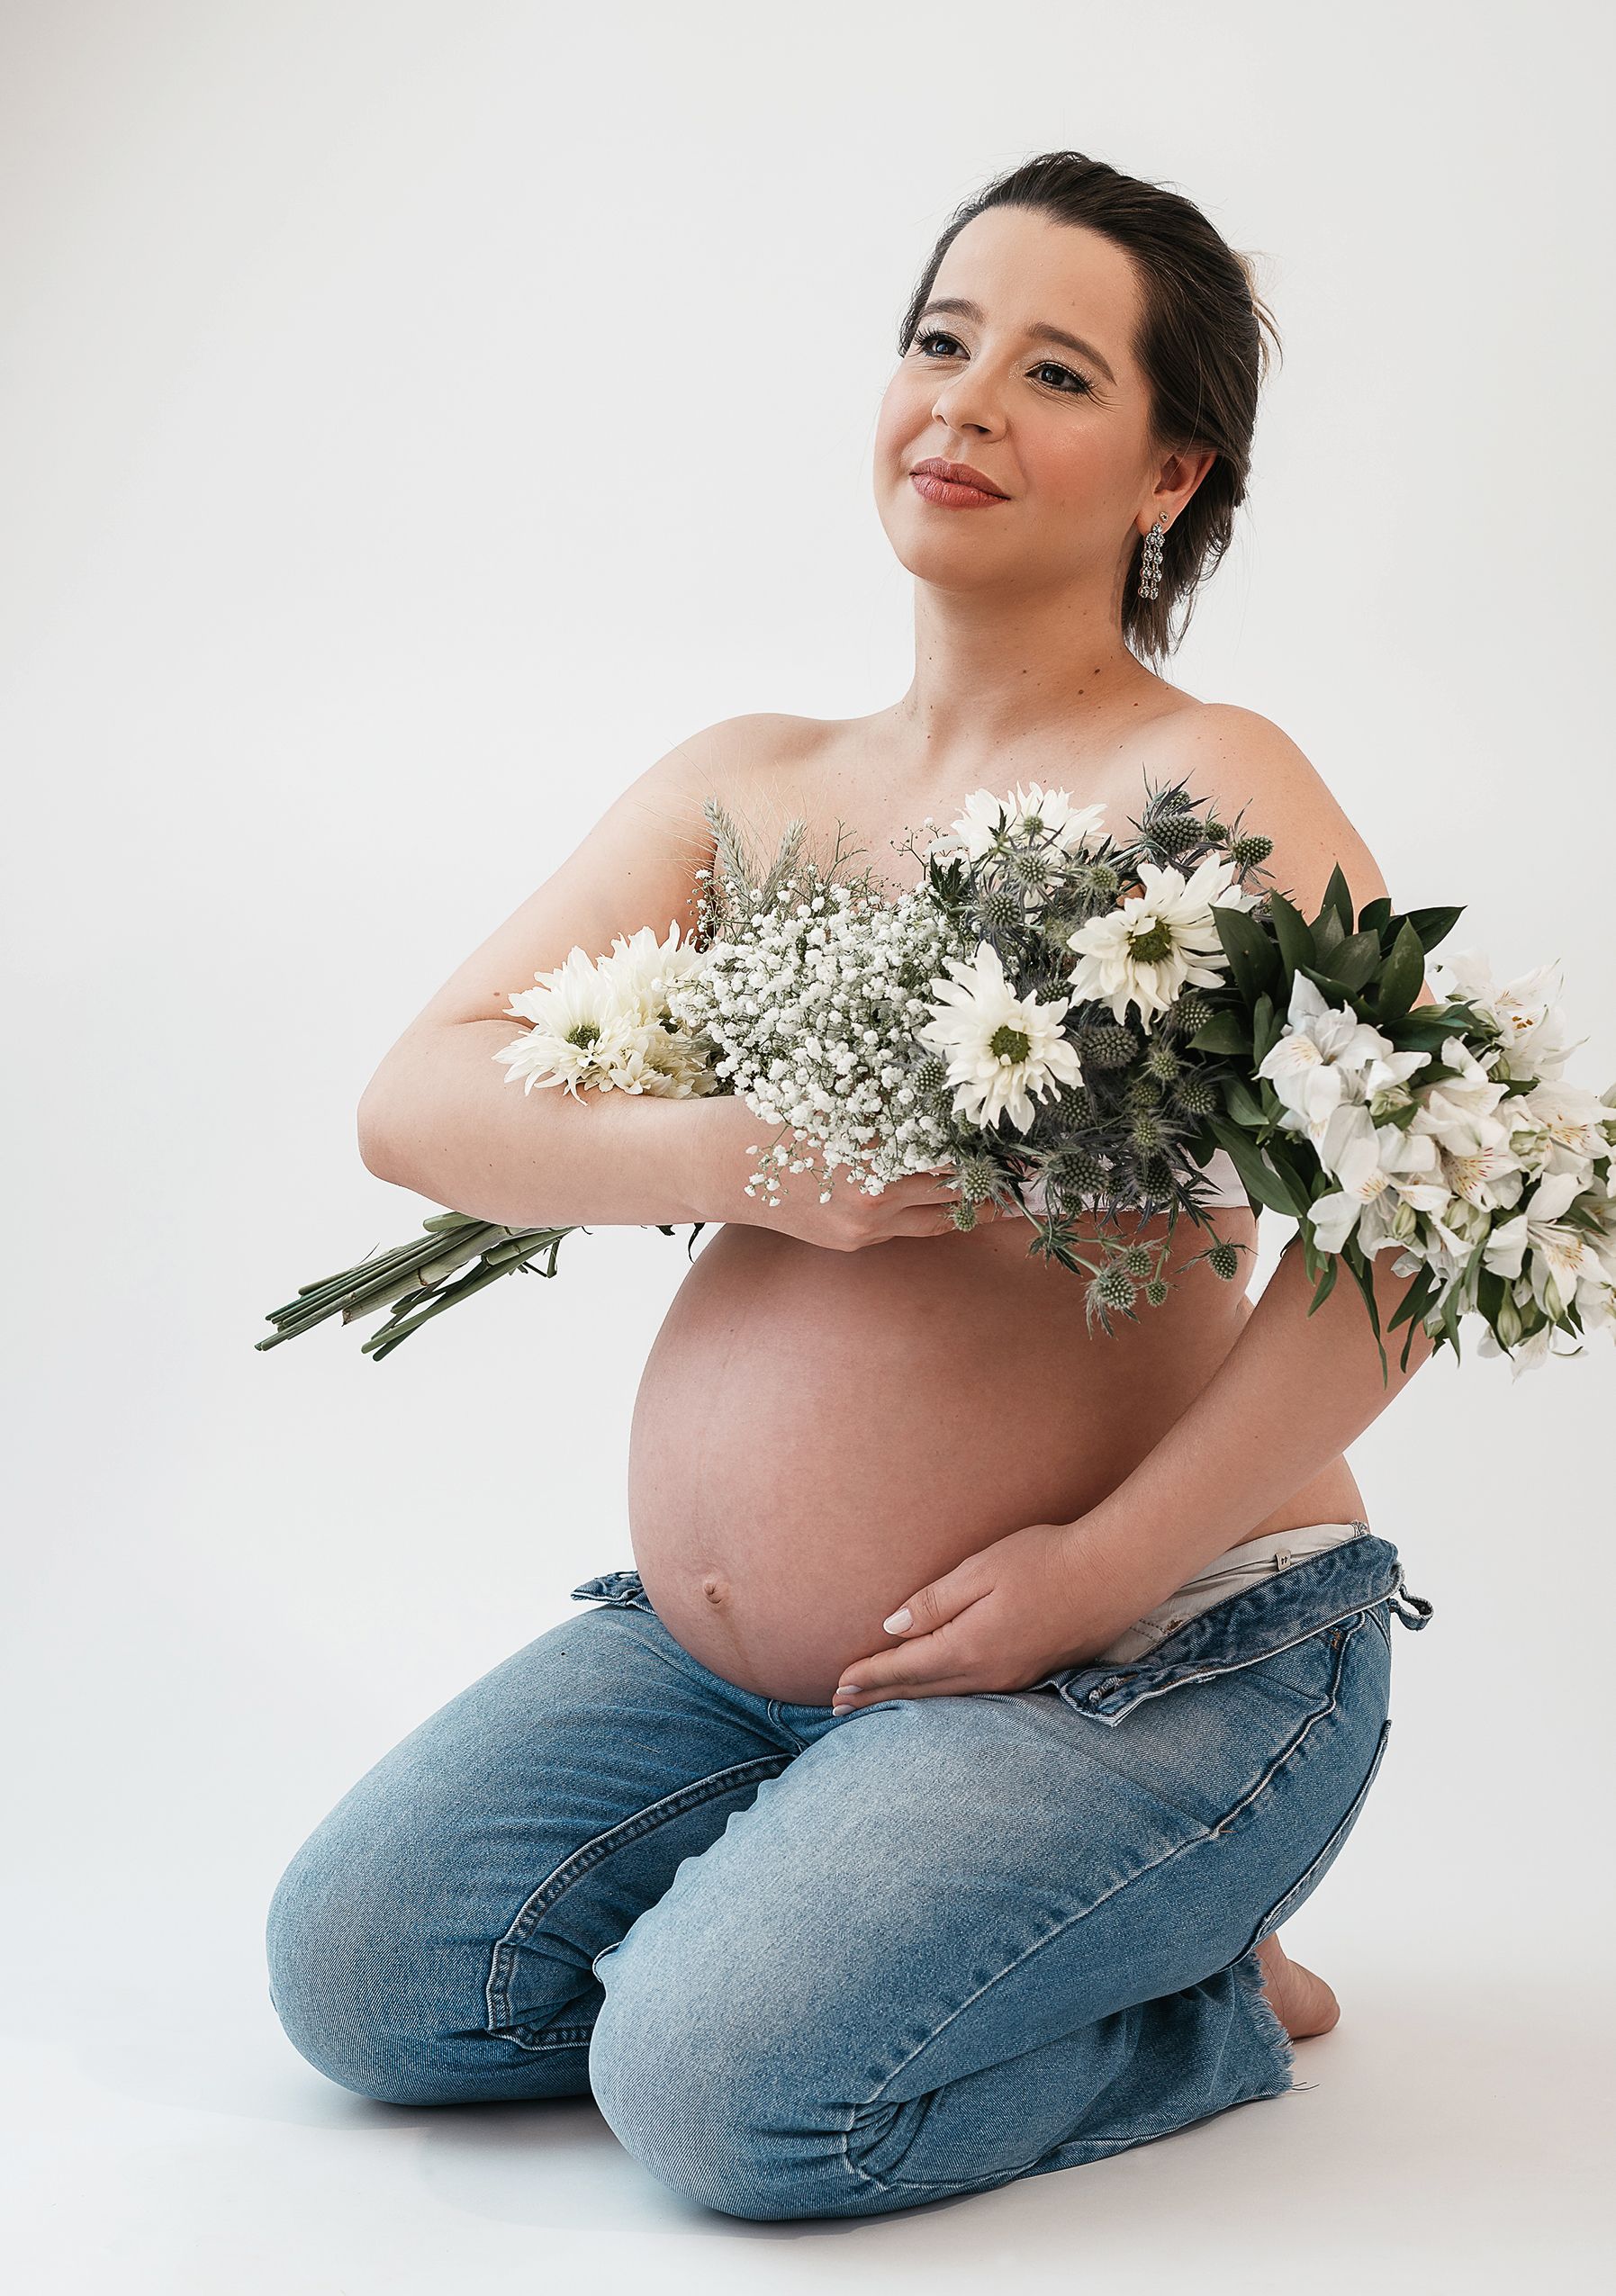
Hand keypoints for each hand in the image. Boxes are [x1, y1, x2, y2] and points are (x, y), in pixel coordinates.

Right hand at [694, 1093, 1014, 1249]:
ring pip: (940, 1218)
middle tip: (1032, 1165)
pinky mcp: (853, 1241)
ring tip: (1010, 1191)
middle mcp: (871, 1191)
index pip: (948, 1146)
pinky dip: (936, 1213)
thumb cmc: (768, 1111)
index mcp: (869, 1146)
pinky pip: (909, 1230)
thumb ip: (883, 1092)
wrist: (713, 1166)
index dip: (986, 1141)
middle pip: (954, 1187)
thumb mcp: (828, 1090)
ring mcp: (863, 1224)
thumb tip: (939, 1077)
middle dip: (991, 1176)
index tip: (1019, 1132)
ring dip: (974, 1204)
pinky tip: (960, 1200)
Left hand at [829, 1517, 1142, 1710]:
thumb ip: (935, 1601)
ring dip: (908, 1702)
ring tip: (878, 1707)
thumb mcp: (981, 1570)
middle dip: (878, 1698)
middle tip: (839, 1707)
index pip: (905, 1667)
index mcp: (969, 1645)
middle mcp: (988, 1672)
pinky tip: (937, 1697)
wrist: (1113, 1574)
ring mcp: (1012, 1677)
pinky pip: (974, 1695)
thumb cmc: (1045, 1560)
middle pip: (921, 1692)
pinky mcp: (1032, 1673)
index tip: (836, 1685)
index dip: (868, 1677)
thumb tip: (892, 1628)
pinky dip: (943, 1699)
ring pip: (947, 1699)